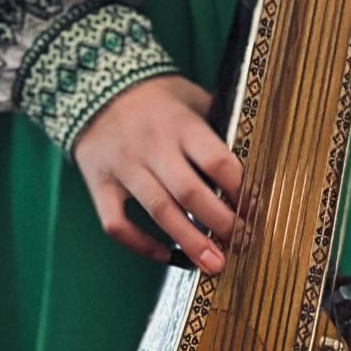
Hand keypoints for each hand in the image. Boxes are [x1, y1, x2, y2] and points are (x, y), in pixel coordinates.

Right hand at [72, 76, 242, 275]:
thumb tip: (256, 159)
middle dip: (221, 224)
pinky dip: (141, 244)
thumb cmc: (155, 98)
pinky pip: (118, 224)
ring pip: (159, 212)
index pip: (218, 162)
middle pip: (191, 192)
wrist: (93, 85)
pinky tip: (167, 256)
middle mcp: (151, 146)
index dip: (241, 191)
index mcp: (180, 124)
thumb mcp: (190, 96)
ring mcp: (123, 168)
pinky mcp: (100, 185)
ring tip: (215, 266)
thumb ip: (218, 124)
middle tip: (242, 244)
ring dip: (190, 243)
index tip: (256, 212)